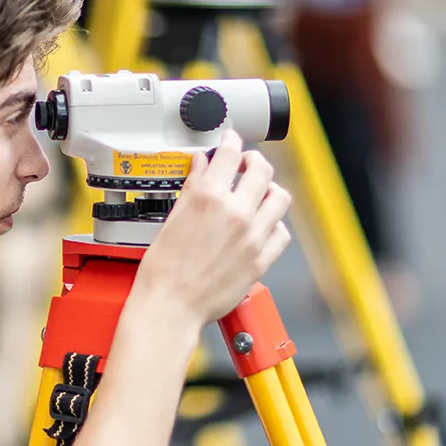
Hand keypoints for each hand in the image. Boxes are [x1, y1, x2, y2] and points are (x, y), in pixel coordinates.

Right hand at [135, 129, 291, 325]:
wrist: (171, 306)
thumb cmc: (163, 270)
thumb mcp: (172, 218)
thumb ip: (193, 187)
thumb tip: (201, 166)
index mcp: (209, 198)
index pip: (229, 153)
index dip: (230, 140)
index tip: (230, 139)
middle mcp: (236, 214)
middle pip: (262, 169)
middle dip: (253, 160)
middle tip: (246, 162)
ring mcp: (253, 237)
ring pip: (280, 197)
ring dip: (269, 189)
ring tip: (258, 192)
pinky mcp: (262, 260)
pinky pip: (282, 232)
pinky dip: (274, 223)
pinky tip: (262, 224)